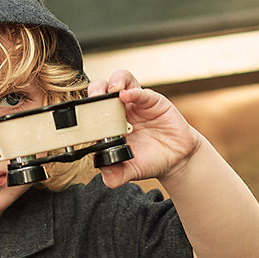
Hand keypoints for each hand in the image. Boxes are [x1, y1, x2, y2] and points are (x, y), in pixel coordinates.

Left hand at [87, 70, 201, 187]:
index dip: (86, 110)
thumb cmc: (150, 161)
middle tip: (94, 98)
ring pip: (121, 81)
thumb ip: (115, 175)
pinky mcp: (153, 101)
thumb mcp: (130, 172)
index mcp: (110, 126)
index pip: (93, 111)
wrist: (176, 159)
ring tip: (111, 90)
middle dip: (95, 90)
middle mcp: (121, 111)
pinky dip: (133, 91)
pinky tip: (127, 95)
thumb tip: (103, 173)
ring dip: (113, 82)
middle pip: (103, 90)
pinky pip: (141, 92)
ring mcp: (136, 104)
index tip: (82, 117)